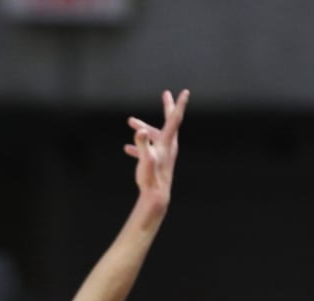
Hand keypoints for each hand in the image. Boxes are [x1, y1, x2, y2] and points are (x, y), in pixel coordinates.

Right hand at [126, 89, 187, 209]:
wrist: (156, 196)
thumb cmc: (151, 177)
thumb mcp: (145, 159)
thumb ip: (142, 144)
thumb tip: (140, 130)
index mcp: (167, 142)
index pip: (175, 119)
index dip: (179, 104)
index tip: (185, 92)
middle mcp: (168, 145)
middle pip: (169, 122)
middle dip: (167, 107)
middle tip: (166, 94)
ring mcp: (163, 153)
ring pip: (155, 135)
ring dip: (143, 127)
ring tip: (130, 122)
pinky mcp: (158, 160)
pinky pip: (149, 148)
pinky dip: (139, 146)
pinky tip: (127, 149)